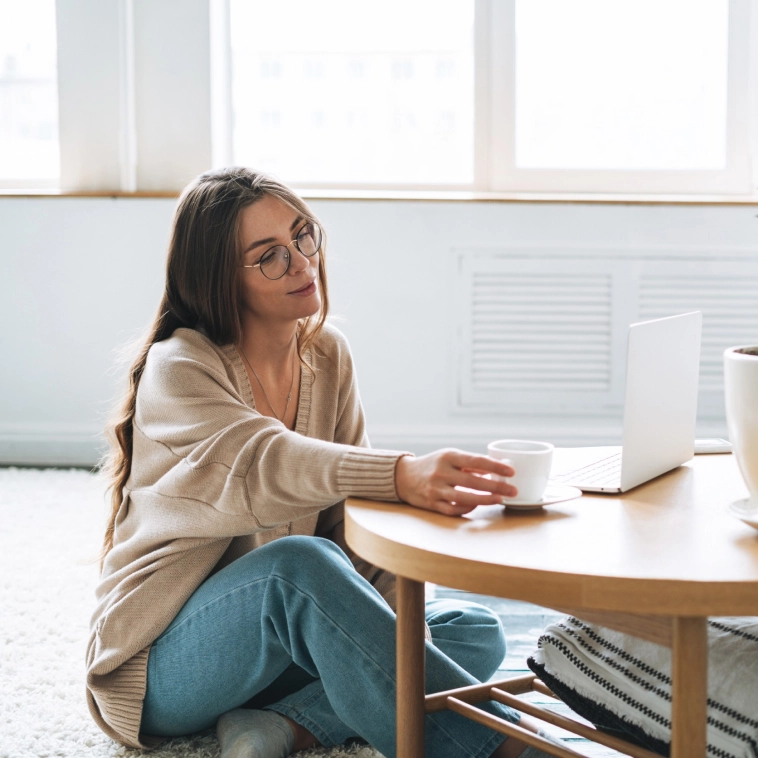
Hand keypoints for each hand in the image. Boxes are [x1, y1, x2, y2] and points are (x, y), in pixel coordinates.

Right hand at [394, 449, 516, 516]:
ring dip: (484, 500)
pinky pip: (454, 509)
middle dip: (496, 486)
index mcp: (448, 457)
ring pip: (464, 498)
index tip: (511, 471)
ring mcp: (436, 490)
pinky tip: (477, 506)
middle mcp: (441, 473)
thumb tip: (498, 468)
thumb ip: (470, 463)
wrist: (404, 476)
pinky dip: (467, 508)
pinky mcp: (432, 504)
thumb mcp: (449, 457)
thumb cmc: (433, 465)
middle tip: (513, 490)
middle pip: (473, 481)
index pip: (475, 460)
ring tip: (500, 500)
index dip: (495, 467)